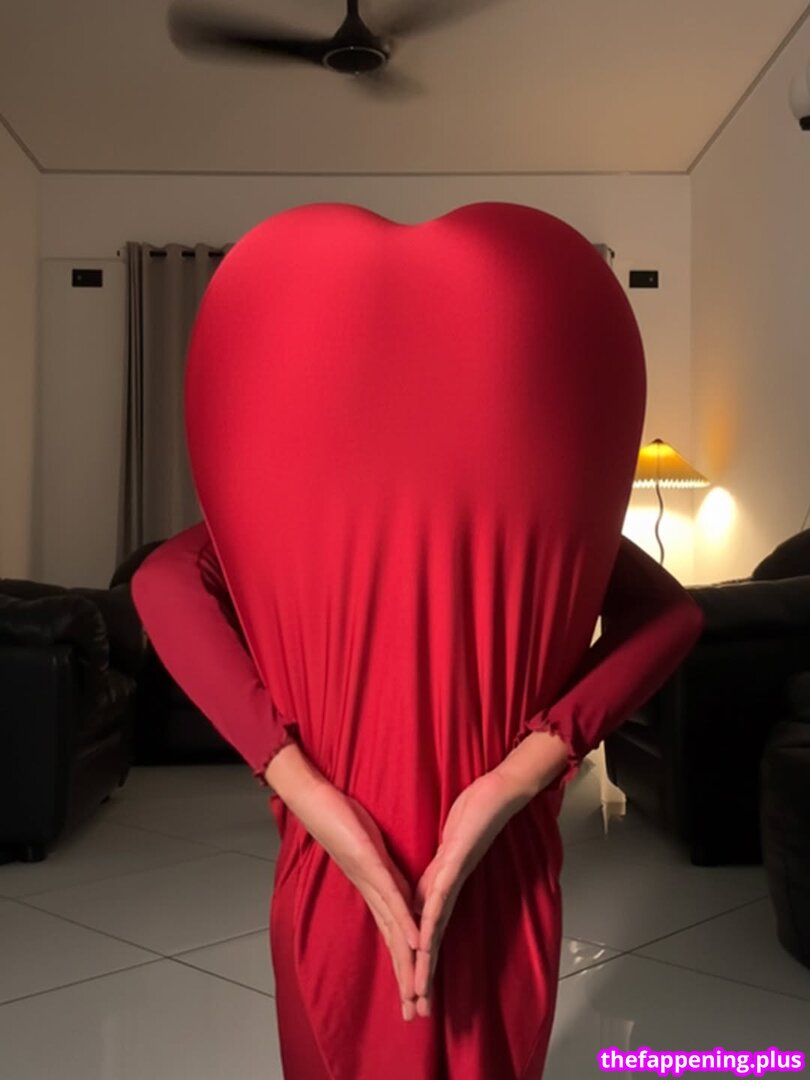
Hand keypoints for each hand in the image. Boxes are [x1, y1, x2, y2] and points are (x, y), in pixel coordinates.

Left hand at [290, 778, 420, 1020]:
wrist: (316, 801)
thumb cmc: (341, 821)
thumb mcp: (370, 849)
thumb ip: (384, 870)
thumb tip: (396, 885)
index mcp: (376, 890)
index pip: (394, 936)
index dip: (406, 966)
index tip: (416, 994)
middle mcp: (372, 893)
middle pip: (393, 945)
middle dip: (405, 980)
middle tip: (415, 1015)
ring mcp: (370, 880)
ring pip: (393, 929)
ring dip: (406, 963)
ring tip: (416, 992)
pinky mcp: (370, 864)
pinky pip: (392, 898)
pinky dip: (404, 922)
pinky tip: (415, 943)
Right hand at [411, 769, 532, 1017]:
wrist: (497, 794)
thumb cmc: (474, 817)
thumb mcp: (446, 849)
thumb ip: (433, 874)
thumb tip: (417, 896)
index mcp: (443, 888)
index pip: (427, 933)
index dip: (417, 963)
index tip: (408, 993)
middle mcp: (450, 890)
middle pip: (433, 941)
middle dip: (423, 976)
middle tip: (417, 1013)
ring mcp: (453, 878)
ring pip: (436, 926)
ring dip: (427, 958)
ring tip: (418, 988)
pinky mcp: (455, 862)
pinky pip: (439, 895)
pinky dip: (430, 918)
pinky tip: (423, 938)